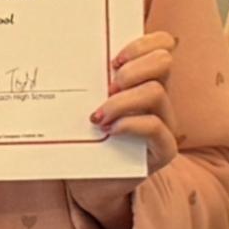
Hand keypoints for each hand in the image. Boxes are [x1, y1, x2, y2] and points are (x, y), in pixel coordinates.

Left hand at [72, 28, 177, 227]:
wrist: (91, 184)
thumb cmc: (86, 139)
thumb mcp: (86, 103)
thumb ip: (88, 80)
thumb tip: (62, 50)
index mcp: (144, 79)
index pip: (162, 44)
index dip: (141, 43)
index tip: (113, 60)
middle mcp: (160, 98)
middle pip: (163, 62)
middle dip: (132, 68)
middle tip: (108, 86)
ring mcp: (165, 123)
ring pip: (156, 93)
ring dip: (122, 101)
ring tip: (98, 116)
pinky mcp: (164, 149)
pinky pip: (155, 127)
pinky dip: (129, 124)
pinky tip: (109, 131)